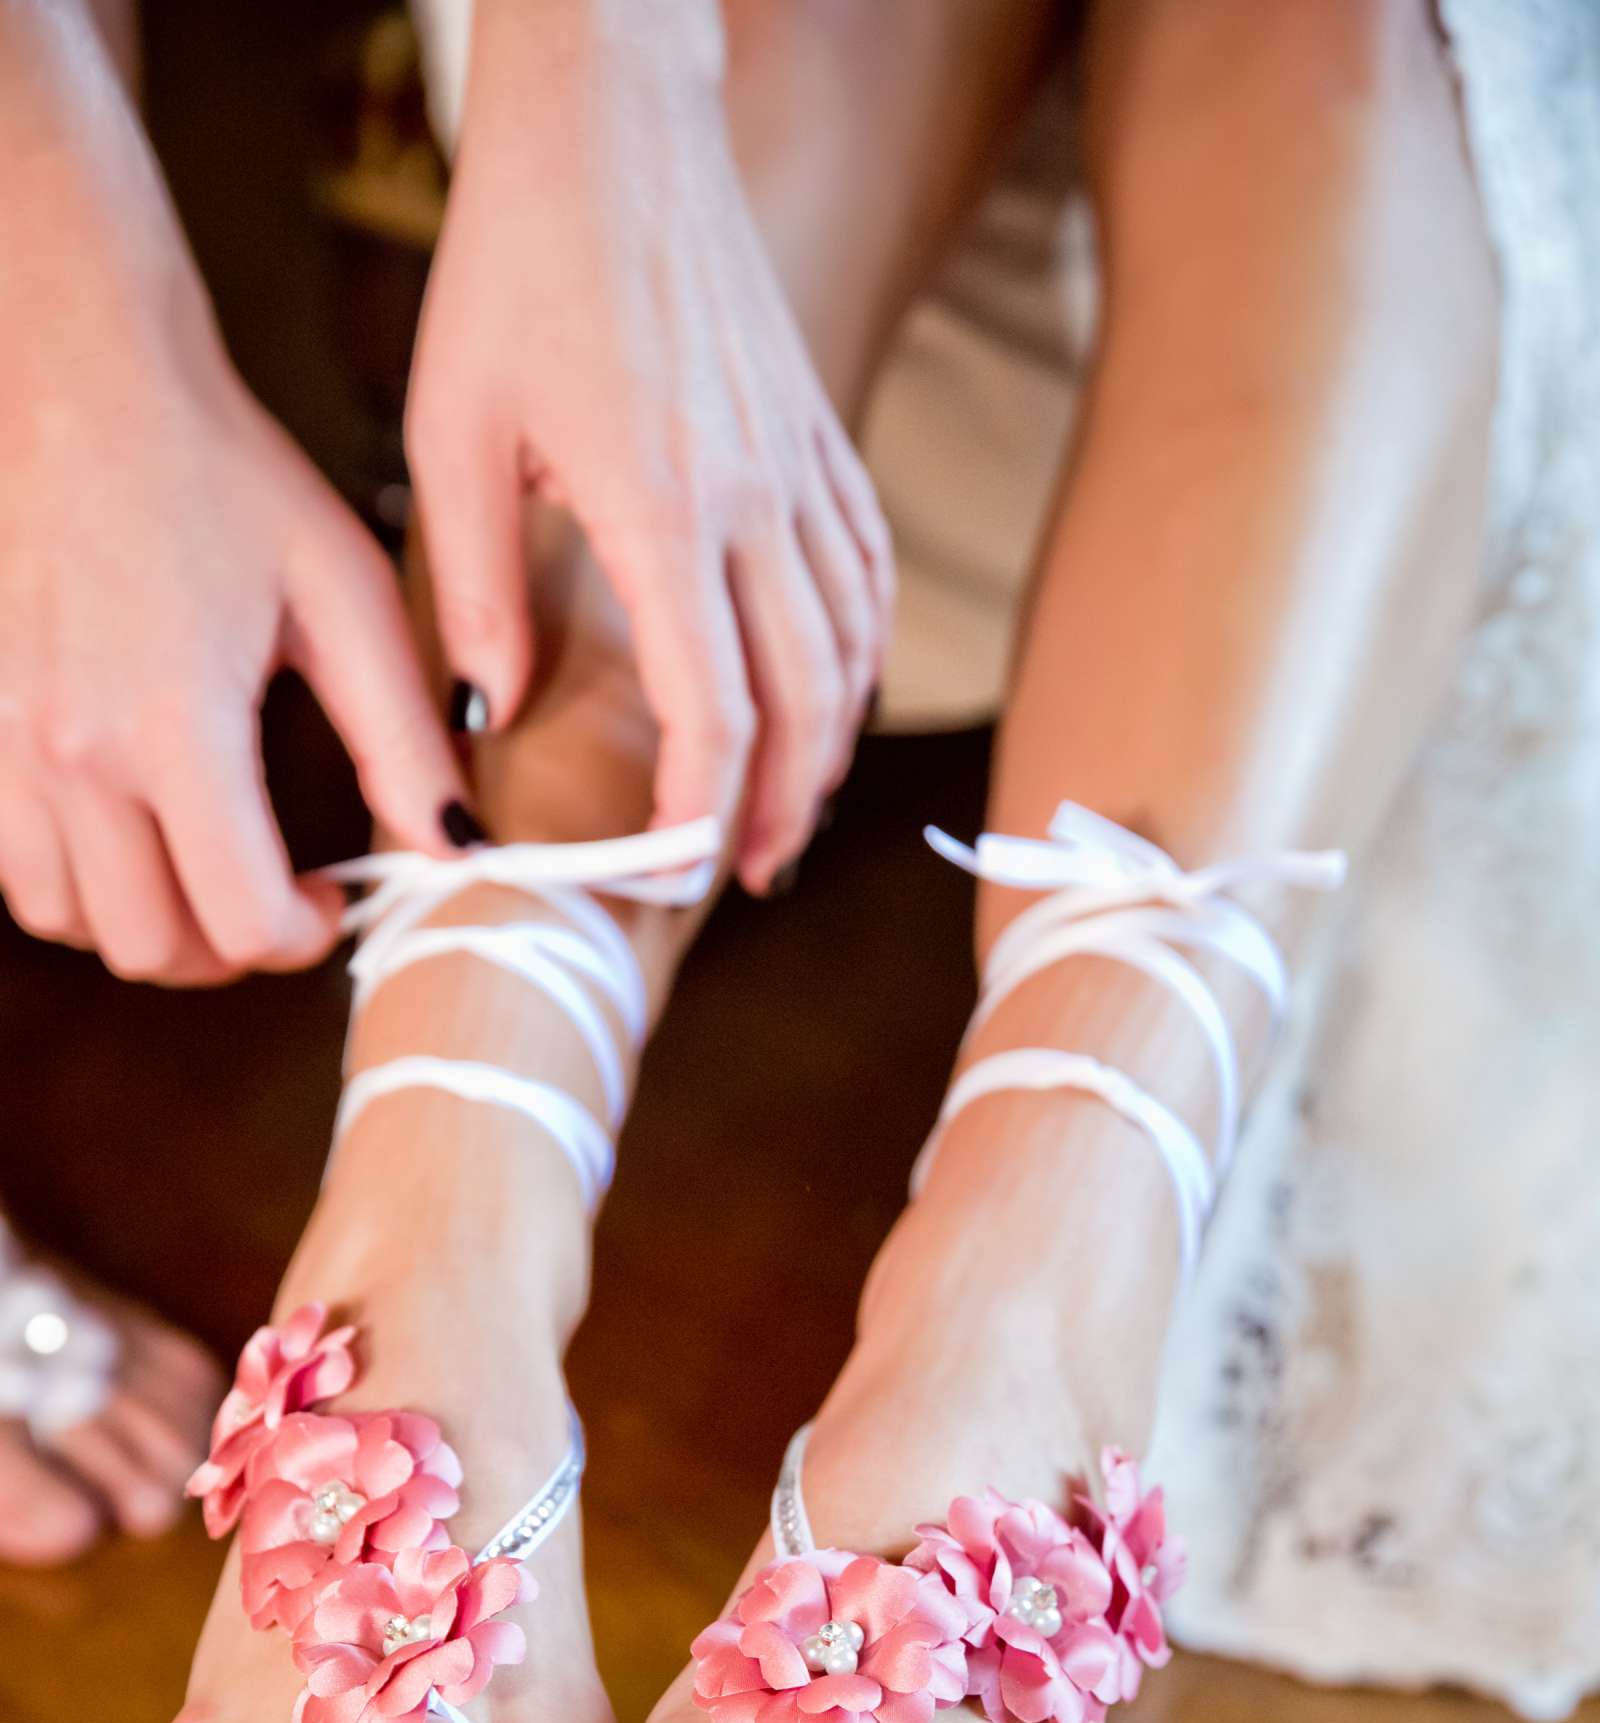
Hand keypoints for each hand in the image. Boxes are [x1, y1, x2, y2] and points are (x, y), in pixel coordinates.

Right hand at [0, 8, 464, 982]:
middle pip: (151, 945)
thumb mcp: (341, 592)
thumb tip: (453, 843)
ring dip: (148, 921)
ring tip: (204, 865)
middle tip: (275, 894)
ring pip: (71, 921)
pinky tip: (132, 827)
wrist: (74, 373)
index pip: (237, 921)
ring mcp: (5, 741)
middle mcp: (71, 751)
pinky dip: (76, 879)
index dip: (301, 937)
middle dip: (230, 948)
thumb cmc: (216, 469)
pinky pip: (14, 866)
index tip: (329, 897)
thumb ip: (400, 733)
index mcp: (172, 725)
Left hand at [406, 0, 892, 893]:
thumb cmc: (516, 264)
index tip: (672, 870)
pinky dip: (863, 654)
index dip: (700, 810)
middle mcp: (757, 498)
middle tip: (742, 873)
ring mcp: (804, 465)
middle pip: (806, 698)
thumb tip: (488, 710)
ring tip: (789, 811)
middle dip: (779, 805)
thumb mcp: (451, 427)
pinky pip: (868, 574)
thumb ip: (477, 584)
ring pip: (854, 644)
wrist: (615, 125)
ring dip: (829, 745)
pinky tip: (836, 694)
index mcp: (665, 506)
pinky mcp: (822, 434)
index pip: (715, 705)